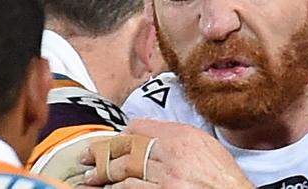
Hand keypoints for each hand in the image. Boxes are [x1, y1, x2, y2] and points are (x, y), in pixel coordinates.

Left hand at [80, 119, 254, 188]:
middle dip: (101, 153)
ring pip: (123, 171)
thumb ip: (177, 136)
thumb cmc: (222, 176)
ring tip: (91, 178)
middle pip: (125, 148)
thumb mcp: (204, 144)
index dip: (120, 136)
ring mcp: (166, 177)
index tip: (110, 142)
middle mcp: (171, 153)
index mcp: (181, 136)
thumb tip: (146, 133)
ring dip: (103, 175)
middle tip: (85, 158)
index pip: (138, 129)